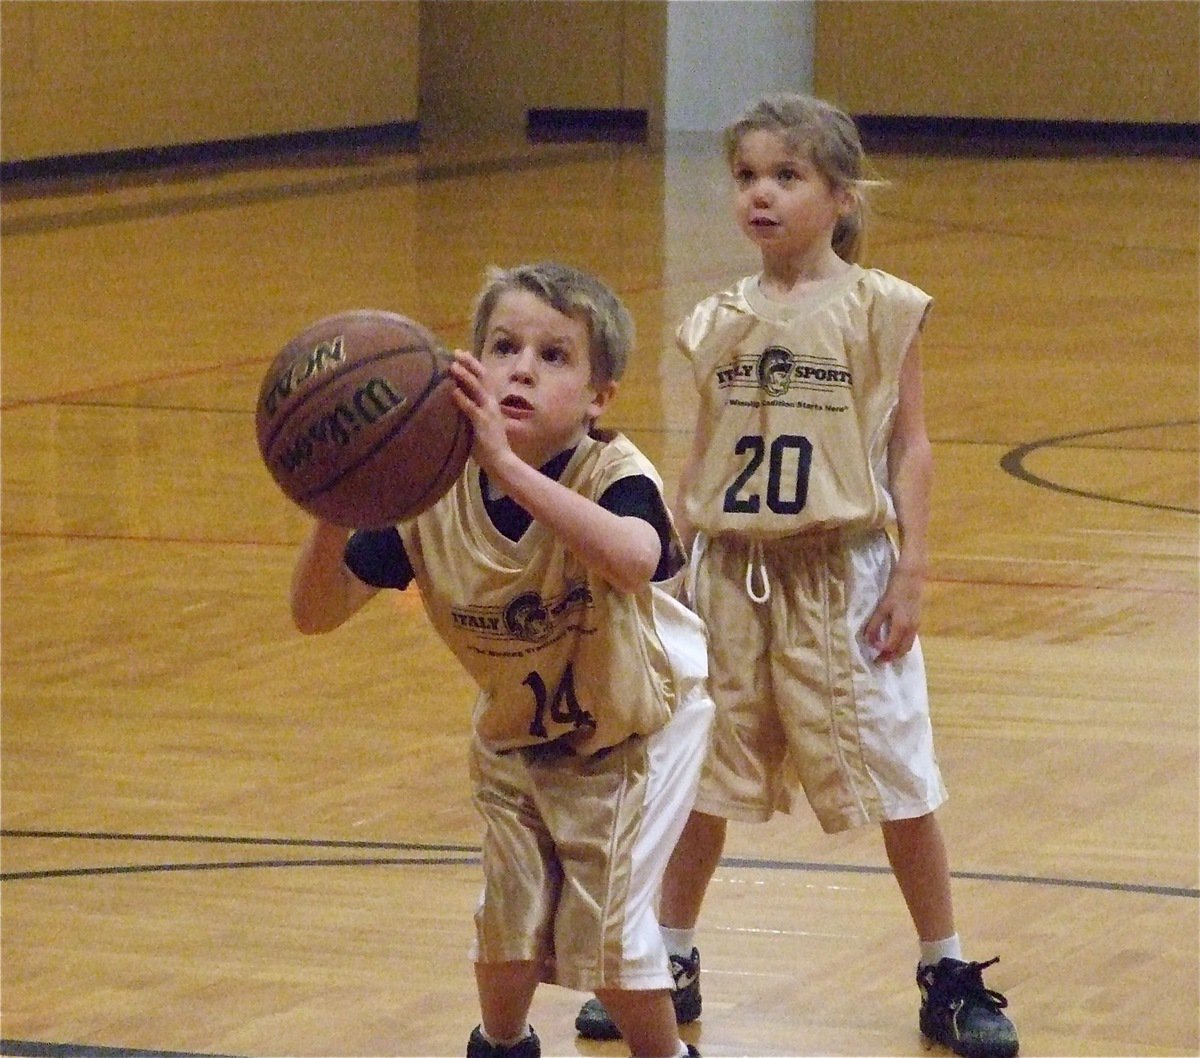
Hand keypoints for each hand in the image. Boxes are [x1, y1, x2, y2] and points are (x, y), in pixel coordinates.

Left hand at [448, 350, 514, 475]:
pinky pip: (471, 408)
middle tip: (456, 352)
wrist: (501, 462)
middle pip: (482, 377)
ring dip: (465, 375)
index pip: (483, 379)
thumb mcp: (480, 425)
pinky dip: (462, 398)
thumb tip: (455, 403)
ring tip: (453, 366)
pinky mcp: (483, 423)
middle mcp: (492, 404)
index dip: (473, 365)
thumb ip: (471, 413)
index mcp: (492, 403)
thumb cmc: (489, 446)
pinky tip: (453, 391)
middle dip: (470, 363)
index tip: (461, 355)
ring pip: (477, 388)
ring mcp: (488, 412)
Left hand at [862, 565, 922, 663]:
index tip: (872, 656)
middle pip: (902, 651)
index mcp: (901, 626)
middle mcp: (911, 628)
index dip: (881, 654)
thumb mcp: (882, 607)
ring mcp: (916, 625)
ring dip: (897, 653)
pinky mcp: (918, 621)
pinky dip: (902, 645)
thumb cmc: (895, 589)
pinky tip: (894, 643)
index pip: (891, 647)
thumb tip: (869, 641)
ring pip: (908, 646)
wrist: (913, 576)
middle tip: (878, 661)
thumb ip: (874, 625)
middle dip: (890, 658)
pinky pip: (911, 639)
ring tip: (885, 655)